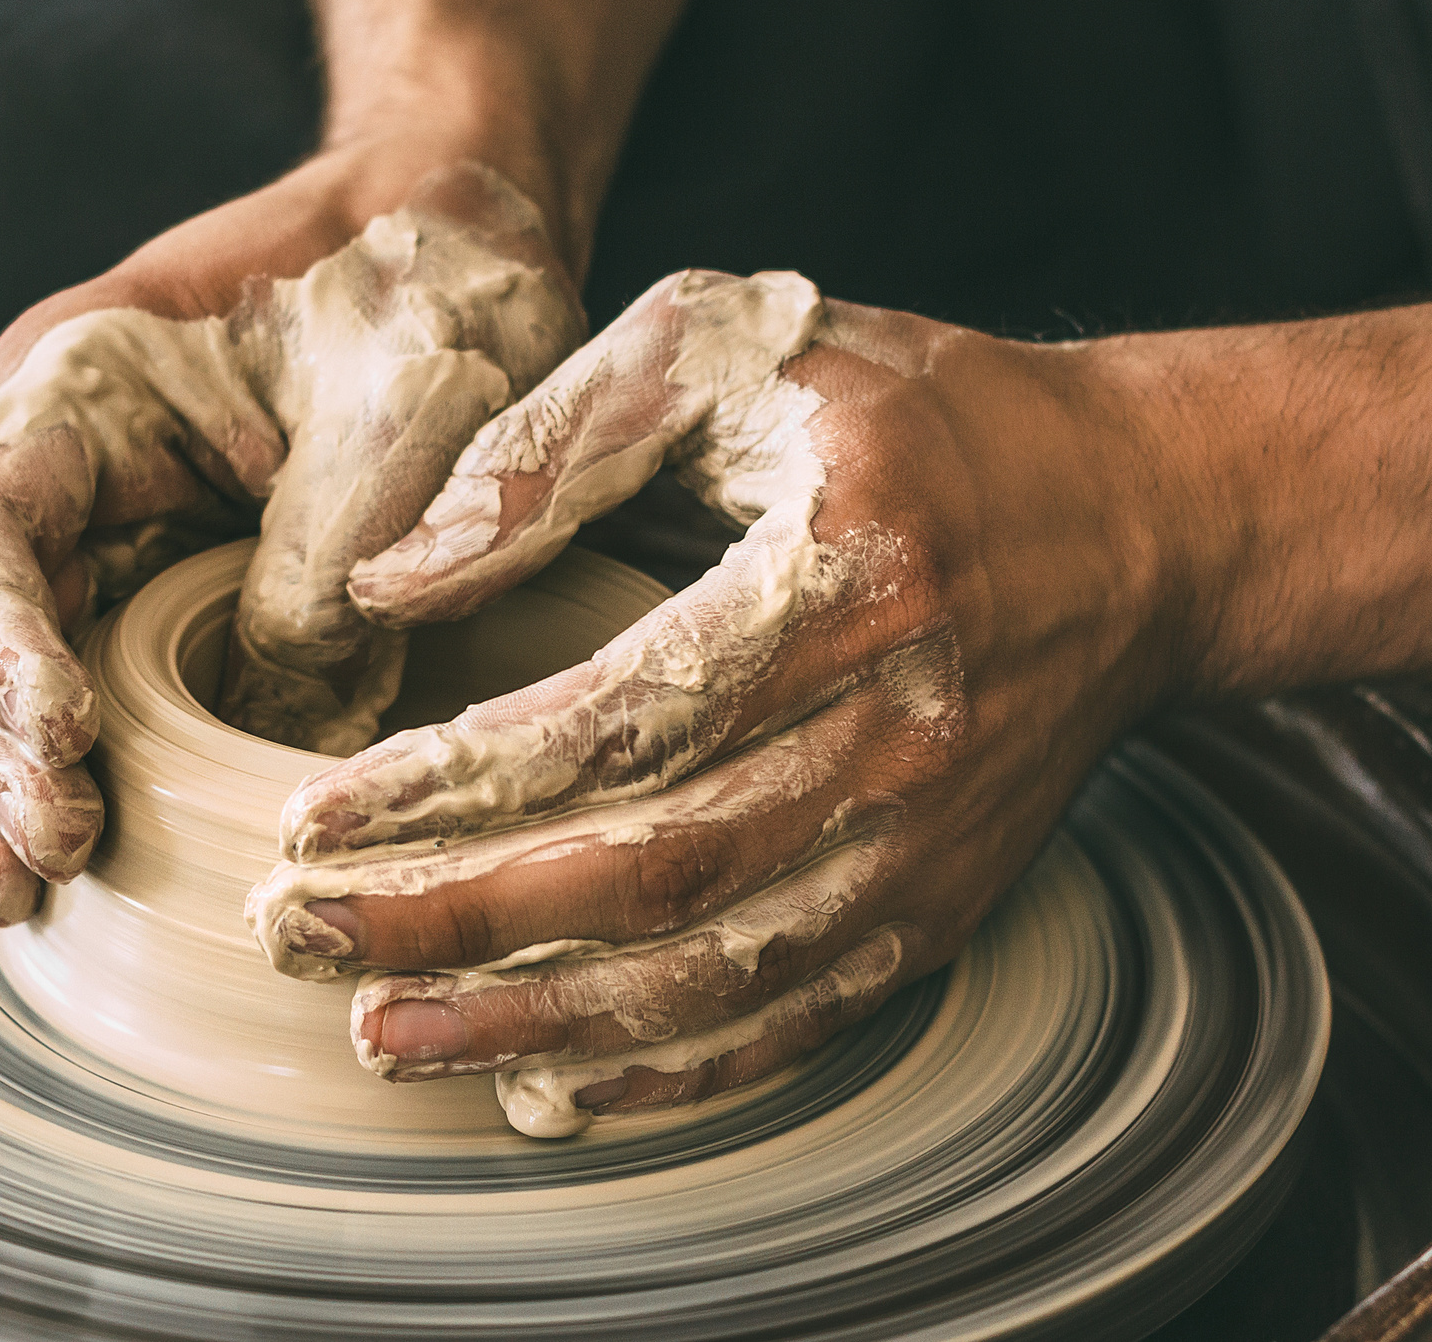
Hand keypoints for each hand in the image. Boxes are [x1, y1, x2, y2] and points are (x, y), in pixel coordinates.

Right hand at [0, 158, 581, 923]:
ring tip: (24, 893)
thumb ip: (321, 566)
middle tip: (56, 848)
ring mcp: (104, 536)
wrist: (465, 238)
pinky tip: (54, 875)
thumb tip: (268, 727)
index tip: (64, 734)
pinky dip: (57, 781)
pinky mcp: (157, 597)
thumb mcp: (399, 413)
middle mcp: (66, 466)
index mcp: (84, 382)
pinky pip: (77, 697)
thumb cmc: (429, 287)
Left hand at [249, 269, 1184, 1133]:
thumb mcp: (735, 345)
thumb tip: (392, 581)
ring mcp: (924, 843)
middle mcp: (895, 733)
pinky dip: (665, 1070)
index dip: (452, 784)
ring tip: (382, 1034)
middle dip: (455, 922)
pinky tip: (546, 1086)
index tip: (311, 819)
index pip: (616, 718)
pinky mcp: (936, 906)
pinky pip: (792, 1018)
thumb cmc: (914, 415)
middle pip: (647, 871)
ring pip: (709, 973)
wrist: (1135, 522)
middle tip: (296, 938)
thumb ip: (556, 445)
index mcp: (840, 579)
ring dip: (534, 1023)